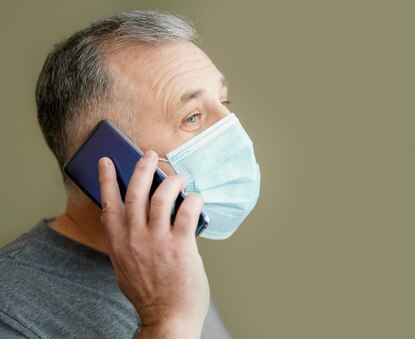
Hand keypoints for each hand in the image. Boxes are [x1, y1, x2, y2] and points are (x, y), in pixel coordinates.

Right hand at [98, 150, 209, 337]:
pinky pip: (187, 211)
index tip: (107, 161)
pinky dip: (192, 198)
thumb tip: (139, 223)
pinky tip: (196, 196)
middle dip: (142, 168)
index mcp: (119, 244)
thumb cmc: (150, 295)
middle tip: (150, 155)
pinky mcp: (180, 245)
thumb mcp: (126, 268)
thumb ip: (129, 244)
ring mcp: (157, 241)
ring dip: (171, 180)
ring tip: (178, 176)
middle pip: (135, 192)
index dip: (107, 179)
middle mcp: (134, 238)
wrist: (167, 318)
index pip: (108, 204)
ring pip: (161, 196)